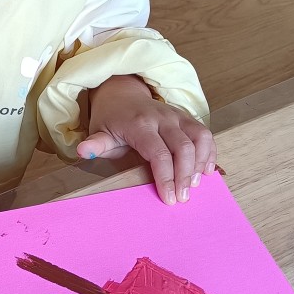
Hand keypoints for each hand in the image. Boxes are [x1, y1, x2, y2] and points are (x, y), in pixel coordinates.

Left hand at [77, 75, 216, 205]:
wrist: (122, 93)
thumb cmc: (110, 118)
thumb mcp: (99, 131)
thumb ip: (95, 144)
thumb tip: (83, 152)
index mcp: (139, 124)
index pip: (159, 153)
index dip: (166, 177)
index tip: (169, 199)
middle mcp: (162, 117)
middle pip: (184, 147)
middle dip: (186, 175)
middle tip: (184, 198)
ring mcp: (176, 115)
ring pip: (200, 137)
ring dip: (202, 163)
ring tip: (197, 185)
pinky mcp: (186, 117)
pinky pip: (205, 133)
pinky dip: (210, 153)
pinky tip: (207, 171)